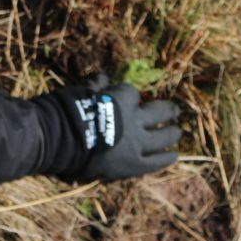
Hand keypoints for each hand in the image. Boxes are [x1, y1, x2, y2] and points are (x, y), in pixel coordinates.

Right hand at [51, 79, 180, 181]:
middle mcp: (135, 120)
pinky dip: (166, 158)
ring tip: (177, 132)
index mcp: (122, 99)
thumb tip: (104, 76)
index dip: (131, 96)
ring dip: (172, 133)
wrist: (63, 140)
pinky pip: (156, 162)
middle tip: (175, 110)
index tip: (130, 98)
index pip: (133, 93)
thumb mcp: (82, 92)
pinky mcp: (135, 164)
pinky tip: (174, 156)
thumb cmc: (69, 113)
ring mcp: (137, 143)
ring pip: (164, 136)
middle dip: (168, 110)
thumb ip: (96, 84)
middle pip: (160, 111)